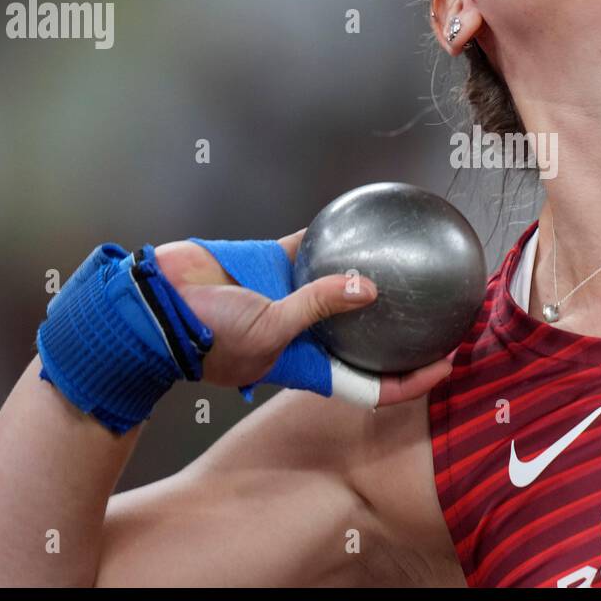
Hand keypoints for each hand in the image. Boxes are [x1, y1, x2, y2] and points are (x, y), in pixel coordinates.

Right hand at [153, 230, 452, 405]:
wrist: (154, 303)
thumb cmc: (205, 334)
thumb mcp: (269, 329)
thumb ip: (318, 306)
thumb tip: (369, 287)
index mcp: (306, 365)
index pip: (369, 383)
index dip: (408, 379)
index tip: (445, 366)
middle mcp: (304, 334)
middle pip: (364, 336)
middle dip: (400, 328)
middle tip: (440, 309)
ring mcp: (289, 298)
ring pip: (342, 286)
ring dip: (369, 274)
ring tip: (409, 257)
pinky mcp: (272, 265)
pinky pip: (311, 248)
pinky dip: (333, 236)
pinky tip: (360, 217)